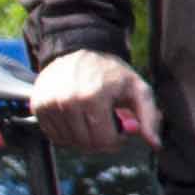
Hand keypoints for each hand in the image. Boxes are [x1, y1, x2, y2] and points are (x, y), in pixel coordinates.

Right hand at [33, 49, 155, 157]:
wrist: (80, 49)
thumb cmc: (112, 73)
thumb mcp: (138, 89)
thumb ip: (149, 117)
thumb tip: (156, 145)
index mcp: (94, 96)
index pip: (104, 140)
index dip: (117, 141)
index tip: (122, 128)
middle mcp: (67, 100)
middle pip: (86, 143)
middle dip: (101, 140)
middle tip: (108, 124)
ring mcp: (50, 103)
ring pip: (69, 143)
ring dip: (84, 138)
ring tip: (92, 119)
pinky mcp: (38, 105)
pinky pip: (53, 136)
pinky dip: (67, 134)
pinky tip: (77, 120)